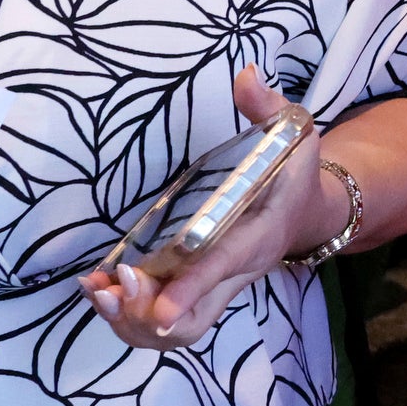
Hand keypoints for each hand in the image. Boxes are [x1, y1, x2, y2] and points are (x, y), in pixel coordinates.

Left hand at [80, 69, 337, 349]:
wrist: (310, 213)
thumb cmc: (295, 172)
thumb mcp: (295, 134)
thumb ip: (269, 109)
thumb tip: (246, 74)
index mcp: (258, 235)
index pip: (222, 267)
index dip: (190, 289)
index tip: (159, 308)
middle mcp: (235, 273)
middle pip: (191, 322)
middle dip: (145, 315)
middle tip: (111, 288)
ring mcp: (214, 288)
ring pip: (172, 330)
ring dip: (128, 321)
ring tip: (96, 290)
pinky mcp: (194, 291)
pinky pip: (159, 320)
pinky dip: (124, 315)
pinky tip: (96, 287)